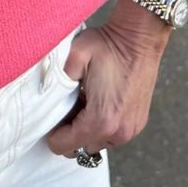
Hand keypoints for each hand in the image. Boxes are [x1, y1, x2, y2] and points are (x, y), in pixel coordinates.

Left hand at [46, 6, 169, 158]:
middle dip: (70, 131)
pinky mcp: (138, 123)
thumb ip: (57, 79)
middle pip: (80, 148)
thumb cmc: (107, 45)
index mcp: (101, 120)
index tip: (52, 114)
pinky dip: (101, 125)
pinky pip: (112, 135)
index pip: (64, 146)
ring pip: (97, 142)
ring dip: (86, 128)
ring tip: (84, 101)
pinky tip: (98, 101)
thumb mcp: (74, 56)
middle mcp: (119, 132)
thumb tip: (47, 97)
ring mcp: (131, 129)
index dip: (52, 133)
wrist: (139, 38)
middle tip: (68, 104)